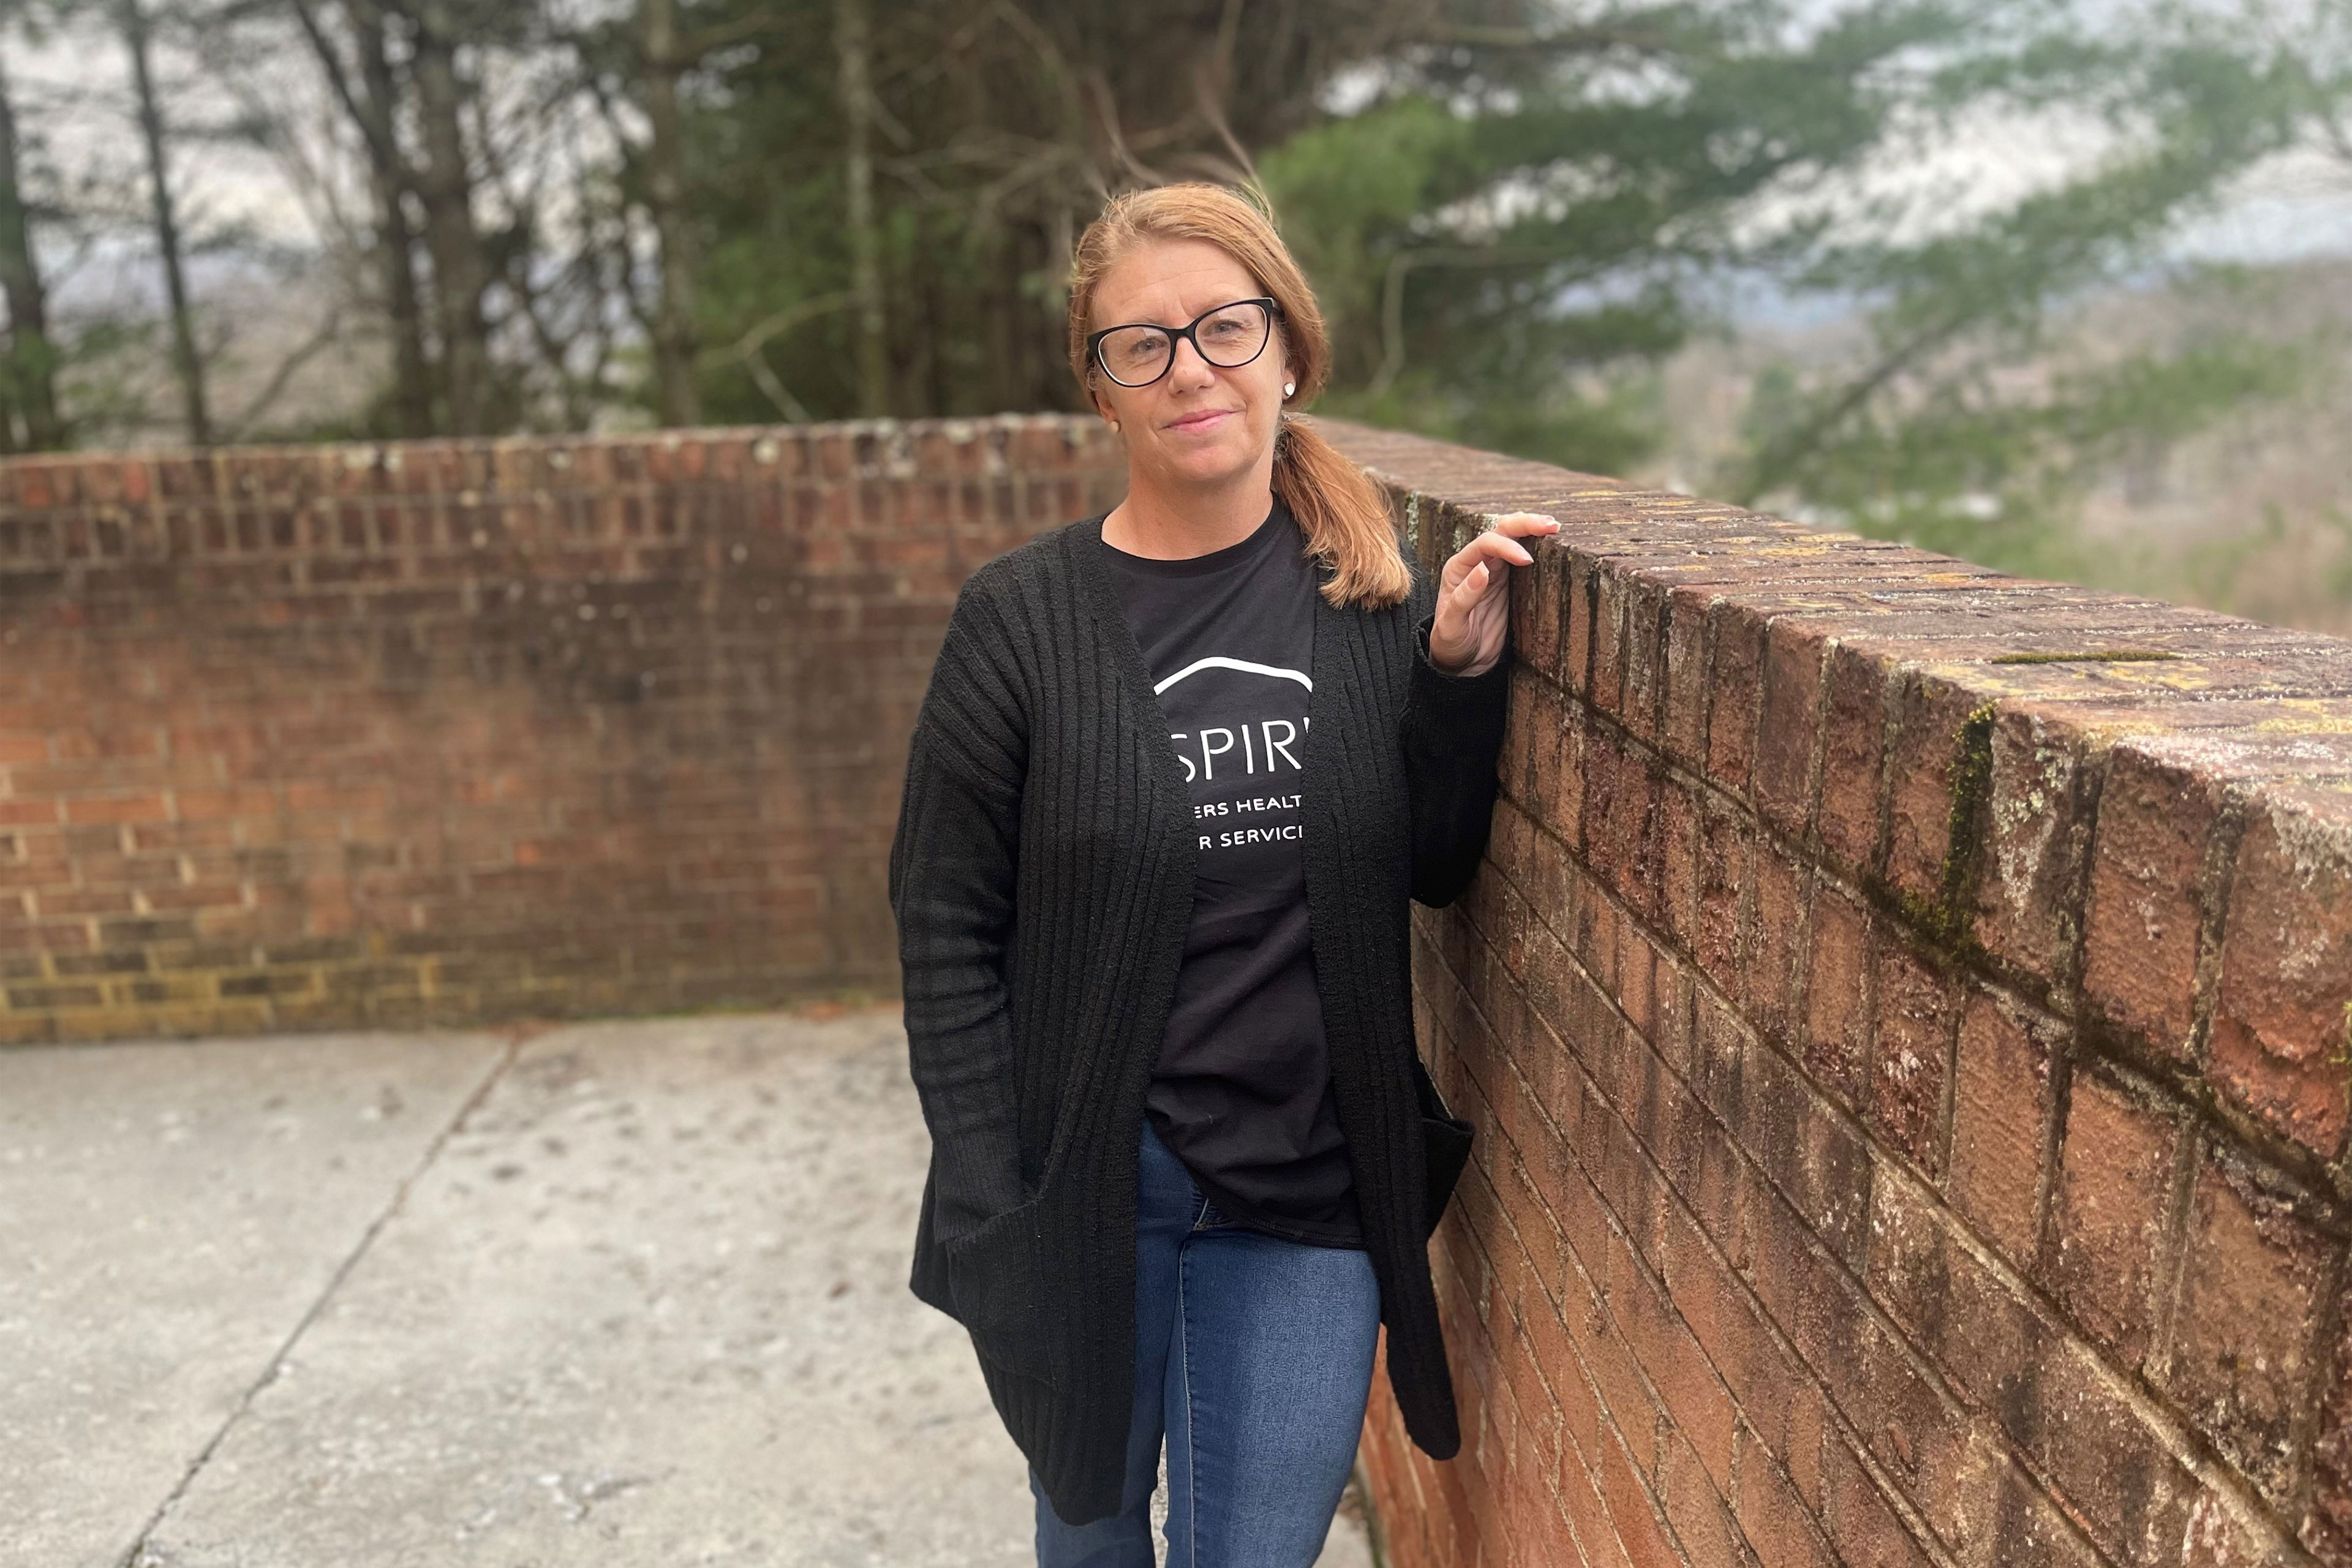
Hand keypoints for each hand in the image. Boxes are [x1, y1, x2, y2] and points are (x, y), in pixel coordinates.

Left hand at [1426, 512, 1559, 676]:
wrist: (1462, 661)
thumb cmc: (1451, 643)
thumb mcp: (1452, 626)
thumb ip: (1464, 598)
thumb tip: (1483, 570)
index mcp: (1459, 568)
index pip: (1484, 544)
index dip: (1506, 547)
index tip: (1527, 560)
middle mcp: (1476, 563)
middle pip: (1501, 531)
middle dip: (1524, 524)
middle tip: (1551, 526)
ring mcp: (1495, 570)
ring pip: (1513, 537)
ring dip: (1533, 529)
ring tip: (1555, 527)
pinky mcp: (1509, 582)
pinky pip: (1523, 556)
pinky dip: (1537, 545)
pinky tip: (1552, 542)